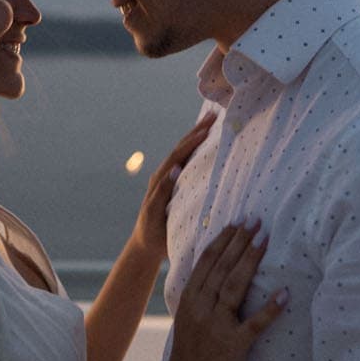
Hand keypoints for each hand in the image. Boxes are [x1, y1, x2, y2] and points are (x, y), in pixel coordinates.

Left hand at [130, 122, 210, 262]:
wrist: (146, 245)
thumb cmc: (152, 233)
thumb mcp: (154, 215)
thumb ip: (161, 193)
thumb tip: (173, 169)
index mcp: (160, 180)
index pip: (178, 155)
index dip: (191, 141)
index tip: (207, 129)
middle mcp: (164, 175)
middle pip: (181, 147)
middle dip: (196, 131)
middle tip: (213, 115)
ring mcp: (170, 179)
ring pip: (185, 153)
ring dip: (197, 136)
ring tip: (212, 122)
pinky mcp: (176, 186)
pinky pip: (188, 163)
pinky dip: (197, 150)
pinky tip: (208, 145)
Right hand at [163, 223, 286, 360]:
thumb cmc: (190, 354)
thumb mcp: (187, 318)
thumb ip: (199, 294)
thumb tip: (216, 269)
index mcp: (189, 298)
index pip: (207, 261)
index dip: (224, 239)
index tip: (238, 221)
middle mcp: (201, 308)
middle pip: (222, 267)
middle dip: (240, 241)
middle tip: (256, 220)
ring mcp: (217, 326)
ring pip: (234, 286)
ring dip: (250, 260)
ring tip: (265, 238)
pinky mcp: (233, 345)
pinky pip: (254, 324)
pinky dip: (270, 308)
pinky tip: (285, 293)